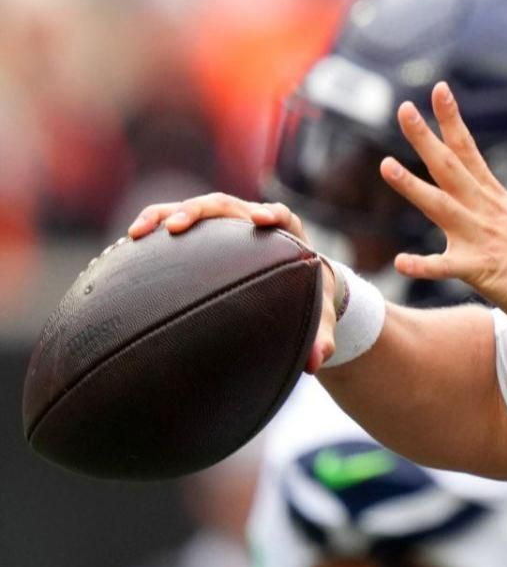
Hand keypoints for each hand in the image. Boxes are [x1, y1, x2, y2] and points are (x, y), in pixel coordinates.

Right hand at [126, 194, 338, 372]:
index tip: (262, 219)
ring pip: (194, 210)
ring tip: (136, 233)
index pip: (281, 215)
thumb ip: (321, 336)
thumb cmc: (305, 297)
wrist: (290, 285)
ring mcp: (225, 223)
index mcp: (286, 233)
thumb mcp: (316, 315)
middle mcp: (251, 220)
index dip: (273, 214)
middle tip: (177, 227)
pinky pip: (173, 223)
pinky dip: (152, 229)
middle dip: (199, 211)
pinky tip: (124, 248)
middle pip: (226, 205)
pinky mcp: (203, 232)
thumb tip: (318, 361)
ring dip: (163, 215)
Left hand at [380, 81, 506, 320]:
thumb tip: (469, 191)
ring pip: (440, 206)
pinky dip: (423, 265)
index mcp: (493, 196)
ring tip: (385, 166)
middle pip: (449, 166)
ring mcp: (480, 237)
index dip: (451, 119)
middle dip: (425, 137)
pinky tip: (401, 262)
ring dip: (412, 186)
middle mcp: (484, 210)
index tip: (438, 90)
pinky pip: (445, 266)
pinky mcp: (478, 268)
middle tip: (404, 109)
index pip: (468, 149)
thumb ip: (486, 204)